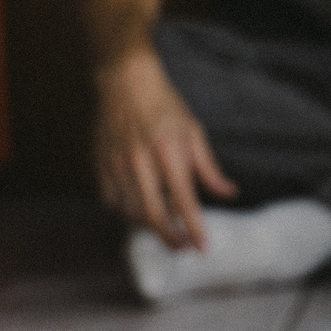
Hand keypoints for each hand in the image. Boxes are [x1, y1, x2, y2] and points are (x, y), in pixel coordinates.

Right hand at [92, 48, 234, 249]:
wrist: (125, 81)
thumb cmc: (165, 107)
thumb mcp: (194, 132)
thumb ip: (209, 169)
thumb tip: (230, 193)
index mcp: (169, 152)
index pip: (184, 201)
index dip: (194, 229)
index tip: (203, 249)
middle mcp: (141, 161)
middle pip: (154, 216)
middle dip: (170, 238)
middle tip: (183, 248)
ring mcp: (117, 164)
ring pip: (131, 212)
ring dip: (150, 227)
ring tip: (167, 228)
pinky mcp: (101, 164)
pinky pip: (111, 201)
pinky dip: (126, 212)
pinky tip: (140, 210)